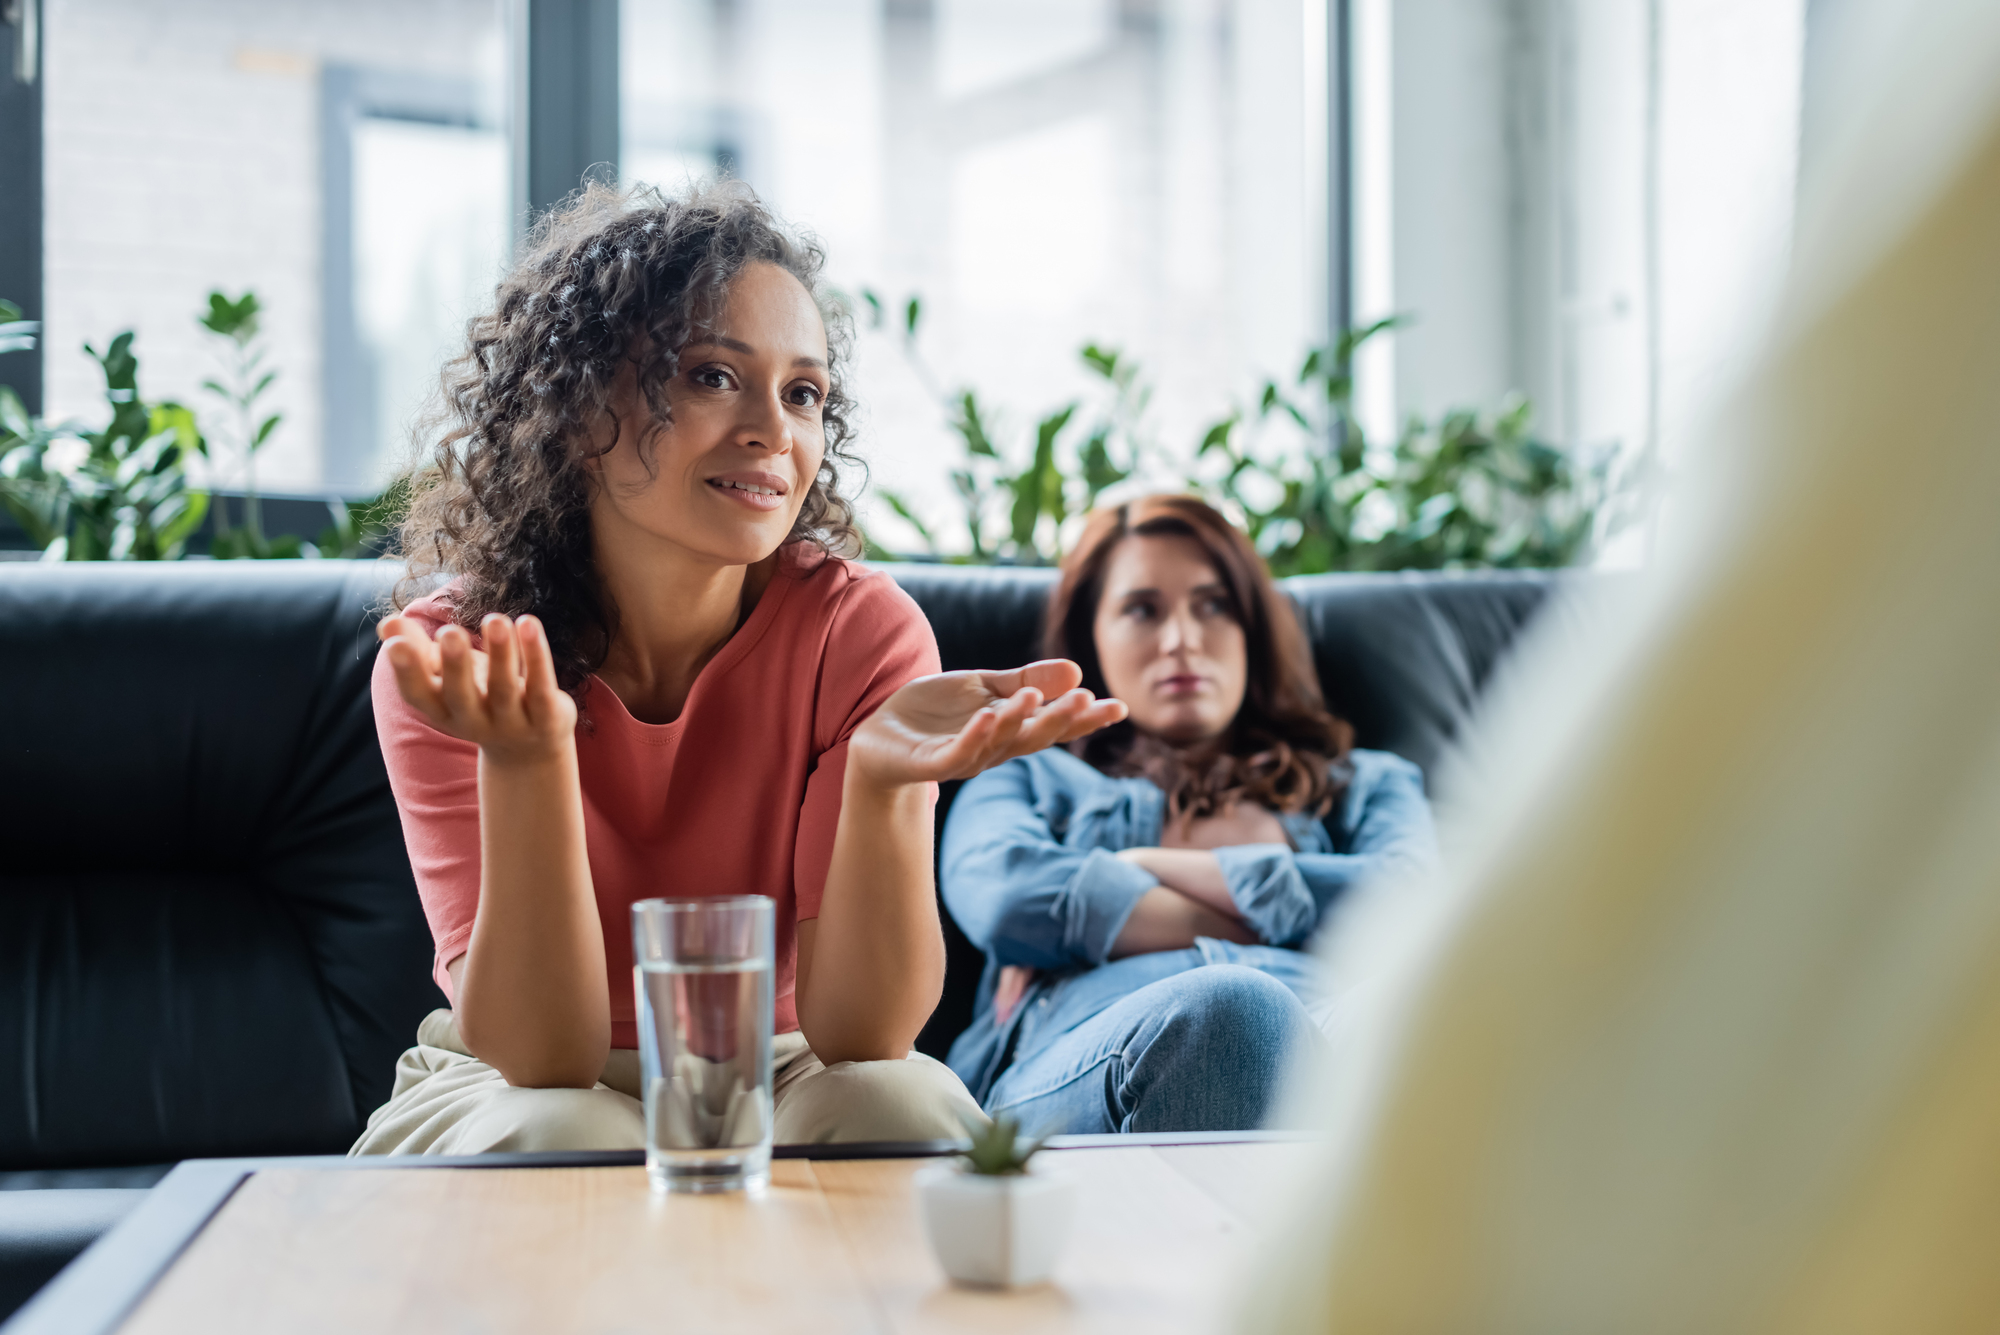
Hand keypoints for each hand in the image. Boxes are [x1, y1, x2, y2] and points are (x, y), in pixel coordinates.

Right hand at [377, 612, 577, 765]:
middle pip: (461, 696)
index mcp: (442, 711)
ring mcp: (511, 723)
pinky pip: (541, 685)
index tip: (395, 646)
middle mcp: (473, 721)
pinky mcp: (547, 718)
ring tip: (495, 619)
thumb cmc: (479, 700)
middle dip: (455, 666)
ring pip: (504, 689)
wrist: (530, 751)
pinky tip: (528, 624)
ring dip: (500, 654)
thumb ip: (418, 650)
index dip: (406, 673)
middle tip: (449, 633)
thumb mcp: (447, 678)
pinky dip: (535, 656)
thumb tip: (386, 625)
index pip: (418, 696)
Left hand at [847, 658, 1126, 788]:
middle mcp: (995, 747)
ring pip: (1000, 741)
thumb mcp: (984, 687)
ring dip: (1019, 720)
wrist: (880, 737)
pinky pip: (959, 751)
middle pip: (1035, 736)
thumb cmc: (935, 713)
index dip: (1086, 718)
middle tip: (1088, 701)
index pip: (1055, 724)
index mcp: (1010, 728)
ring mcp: (965, 756)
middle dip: (1062, 721)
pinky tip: (988, 716)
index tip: (1118, 707)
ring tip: (1037, 697)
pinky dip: (975, 736)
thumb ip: (1025, 681)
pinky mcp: (933, 763)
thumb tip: (1076, 670)